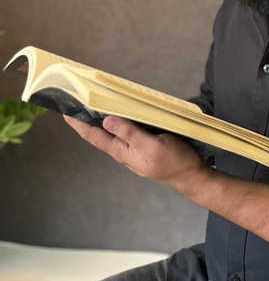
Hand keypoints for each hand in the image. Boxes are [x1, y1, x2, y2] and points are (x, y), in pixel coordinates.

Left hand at [63, 114, 209, 188]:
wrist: (191, 175)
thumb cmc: (174, 161)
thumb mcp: (152, 145)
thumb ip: (130, 133)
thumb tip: (107, 120)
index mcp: (122, 151)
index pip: (94, 136)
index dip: (79, 124)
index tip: (66, 112)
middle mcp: (124, 151)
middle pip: (99, 135)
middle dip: (86, 121)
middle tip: (75, 104)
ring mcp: (133, 151)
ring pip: (112, 134)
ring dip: (100, 121)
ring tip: (91, 107)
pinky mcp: (143, 147)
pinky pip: (125, 133)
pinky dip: (117, 122)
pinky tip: (119, 115)